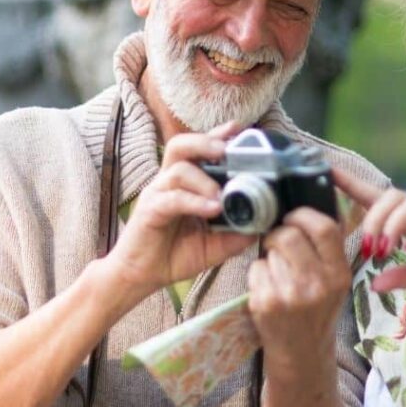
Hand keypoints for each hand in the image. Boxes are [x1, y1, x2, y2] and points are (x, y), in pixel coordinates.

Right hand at [105, 122, 255, 296]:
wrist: (141, 277)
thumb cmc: (174, 255)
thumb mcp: (214, 245)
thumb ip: (236, 233)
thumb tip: (265, 224)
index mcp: (184, 184)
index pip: (198, 150)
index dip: (216, 135)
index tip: (237, 129)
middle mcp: (168, 182)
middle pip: (180, 145)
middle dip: (205, 142)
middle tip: (226, 150)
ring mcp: (157, 194)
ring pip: (178, 169)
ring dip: (204, 179)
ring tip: (222, 196)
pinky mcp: (149, 211)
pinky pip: (172, 199)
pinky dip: (194, 201)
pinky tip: (211, 209)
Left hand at [248, 207, 350, 378]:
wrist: (301, 355)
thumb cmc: (316, 312)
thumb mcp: (335, 283)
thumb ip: (328, 250)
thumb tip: (311, 206)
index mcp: (339, 274)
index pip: (324, 227)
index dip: (304, 215)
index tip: (293, 217)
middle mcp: (318, 285)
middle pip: (289, 235)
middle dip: (278, 234)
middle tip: (277, 244)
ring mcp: (290, 295)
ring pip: (269, 252)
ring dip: (268, 257)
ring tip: (277, 274)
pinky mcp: (265, 304)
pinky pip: (255, 269)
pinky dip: (257, 274)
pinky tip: (267, 289)